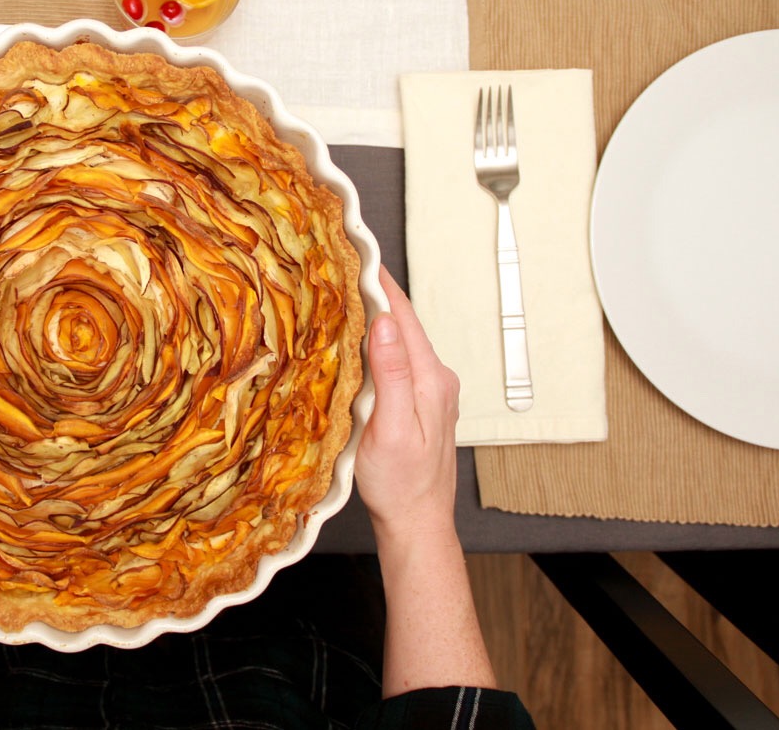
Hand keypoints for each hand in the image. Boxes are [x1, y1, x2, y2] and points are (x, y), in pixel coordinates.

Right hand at [354, 266, 462, 551]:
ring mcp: (430, 390)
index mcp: (431, 379)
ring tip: (345, 292)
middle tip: (342, 265)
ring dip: (375, 315)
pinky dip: (377, 341)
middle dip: (374, 292)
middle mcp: (436, 378)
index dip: (379, 283)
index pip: (402, 316)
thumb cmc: (402, 485)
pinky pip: (398, 359)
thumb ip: (392, 375)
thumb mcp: (393, 429)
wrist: (418, 523)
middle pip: (402, 323)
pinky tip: (358, 340)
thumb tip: (383, 324)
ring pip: (399, 340)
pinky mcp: (421, 402)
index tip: (358, 253)